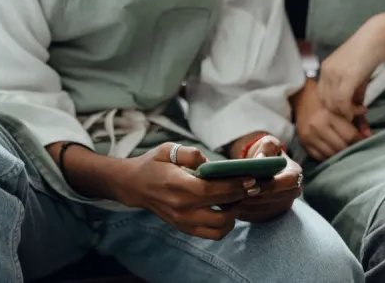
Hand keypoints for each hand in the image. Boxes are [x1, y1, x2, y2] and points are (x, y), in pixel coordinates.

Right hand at [120, 143, 250, 240]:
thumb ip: (191, 153)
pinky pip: (211, 234)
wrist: (133, 185)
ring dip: (234, 215)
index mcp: (179, 186)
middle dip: (240, 198)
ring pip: (220, 228)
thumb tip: (210, 163)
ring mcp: (183, 221)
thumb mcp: (168, 149)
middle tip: (250, 187)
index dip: (236, 186)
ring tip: (237, 199)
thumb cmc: (153, 164)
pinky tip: (226, 210)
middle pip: (222, 211)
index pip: (215, 191)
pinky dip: (224, 226)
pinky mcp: (183, 228)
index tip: (251, 179)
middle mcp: (182, 208)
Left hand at [236, 135, 302, 222]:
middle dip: (256, 198)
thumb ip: (267, 147)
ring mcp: (284, 204)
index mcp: (295, 173)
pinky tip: (231, 207)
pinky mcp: (273, 213)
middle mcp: (293, 191)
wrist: (264, 166)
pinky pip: (259, 217)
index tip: (253, 184)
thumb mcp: (268, 143)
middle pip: (276, 198)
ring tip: (230, 201)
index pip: (289, 181)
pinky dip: (245, 213)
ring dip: (248, 207)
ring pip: (266, 210)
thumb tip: (260, 160)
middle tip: (236, 195)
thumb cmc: (266, 152)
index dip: (272, 184)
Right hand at [294, 80, 371, 161]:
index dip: (360, 139)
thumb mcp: (342, 105)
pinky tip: (332, 150)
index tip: (364, 139)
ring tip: (344, 148)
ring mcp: (309, 136)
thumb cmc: (325, 99)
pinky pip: (319, 156)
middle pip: (341, 147)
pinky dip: (328, 155)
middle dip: (350, 147)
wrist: (300, 96)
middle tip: (355, 145)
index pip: (350, 135)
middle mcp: (318, 127)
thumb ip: (357, 119)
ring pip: (331, 154)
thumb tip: (369, 135)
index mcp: (329, 115)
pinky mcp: (303, 142)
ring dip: (340, 153)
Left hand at [318, 14, 384, 118]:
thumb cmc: (371, 51)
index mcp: (325, 69)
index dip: (334, 107)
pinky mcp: (346, 77)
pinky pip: (342, 101)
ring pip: (332, 104)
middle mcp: (326, 71)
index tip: (349, 111)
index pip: (322, 95)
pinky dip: (351, 110)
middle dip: (339, 113)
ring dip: (346, 113)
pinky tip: (363, 108)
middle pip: (325, 102)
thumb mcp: (358, 74)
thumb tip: (355, 109)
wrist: (380, 35)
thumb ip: (354, 91)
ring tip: (361, 110)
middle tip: (355, 115)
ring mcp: (334, 73)